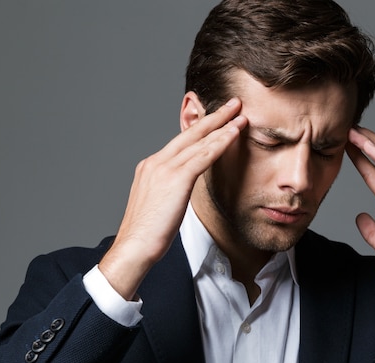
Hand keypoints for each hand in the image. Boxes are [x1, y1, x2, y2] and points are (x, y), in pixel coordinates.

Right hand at [99, 98, 247, 299]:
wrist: (134, 246)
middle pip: (190, 134)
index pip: (180, 143)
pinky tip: (234, 133)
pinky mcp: (176, 179)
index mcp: (151, 167)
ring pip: (199, 141)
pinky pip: (203, 156)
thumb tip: (183, 189)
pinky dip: (221, 142)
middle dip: (214, 117)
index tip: (216, 119)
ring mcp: (165, 168)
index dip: (200, 129)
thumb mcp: (159, 204)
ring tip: (240, 114)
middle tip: (233, 104)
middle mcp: (156, 162)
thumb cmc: (147, 233)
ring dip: (222, 126)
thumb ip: (170, 190)